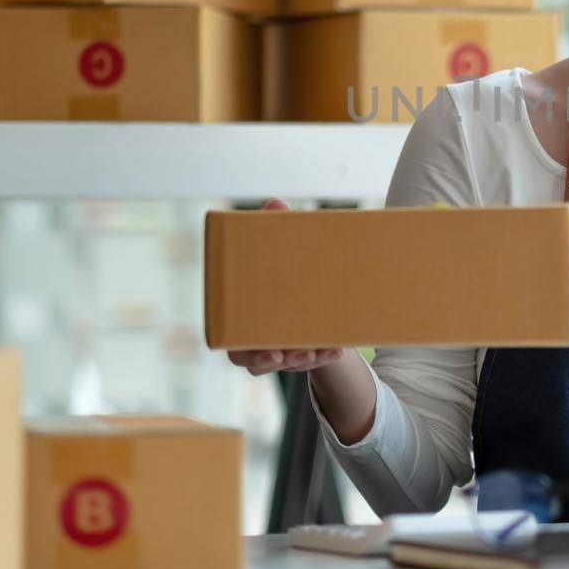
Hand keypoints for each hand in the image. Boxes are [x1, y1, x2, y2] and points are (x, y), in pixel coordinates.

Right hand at [226, 197, 348, 376]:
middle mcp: (254, 337)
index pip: (230, 338)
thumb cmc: (286, 263)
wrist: (314, 283)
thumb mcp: (283, 246)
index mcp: (240, 313)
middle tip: (284, 354)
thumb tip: (276, 204)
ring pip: (284, 365)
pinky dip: (325, 357)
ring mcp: (280, 348)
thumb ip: (277, 228)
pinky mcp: (304, 351)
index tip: (259, 346)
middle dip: (268, 360)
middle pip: (253, 361)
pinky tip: (337, 348)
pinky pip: (312, 363)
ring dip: (300, 361)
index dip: (244, 347)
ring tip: (317, 350)